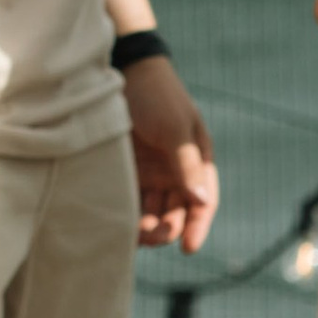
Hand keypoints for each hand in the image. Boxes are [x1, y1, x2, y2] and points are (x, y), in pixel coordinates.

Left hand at [124, 56, 217, 251]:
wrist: (122, 69)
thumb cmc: (157, 95)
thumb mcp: (174, 127)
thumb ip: (186, 164)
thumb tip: (201, 202)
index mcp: (196, 163)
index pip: (202, 203)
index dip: (197, 227)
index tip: (187, 247)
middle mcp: (175, 173)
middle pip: (175, 214)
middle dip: (166, 230)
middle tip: (150, 235)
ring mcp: (150, 174)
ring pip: (151, 213)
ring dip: (145, 227)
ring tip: (131, 233)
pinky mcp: (125, 172)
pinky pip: (129, 202)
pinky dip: (126, 215)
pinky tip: (115, 222)